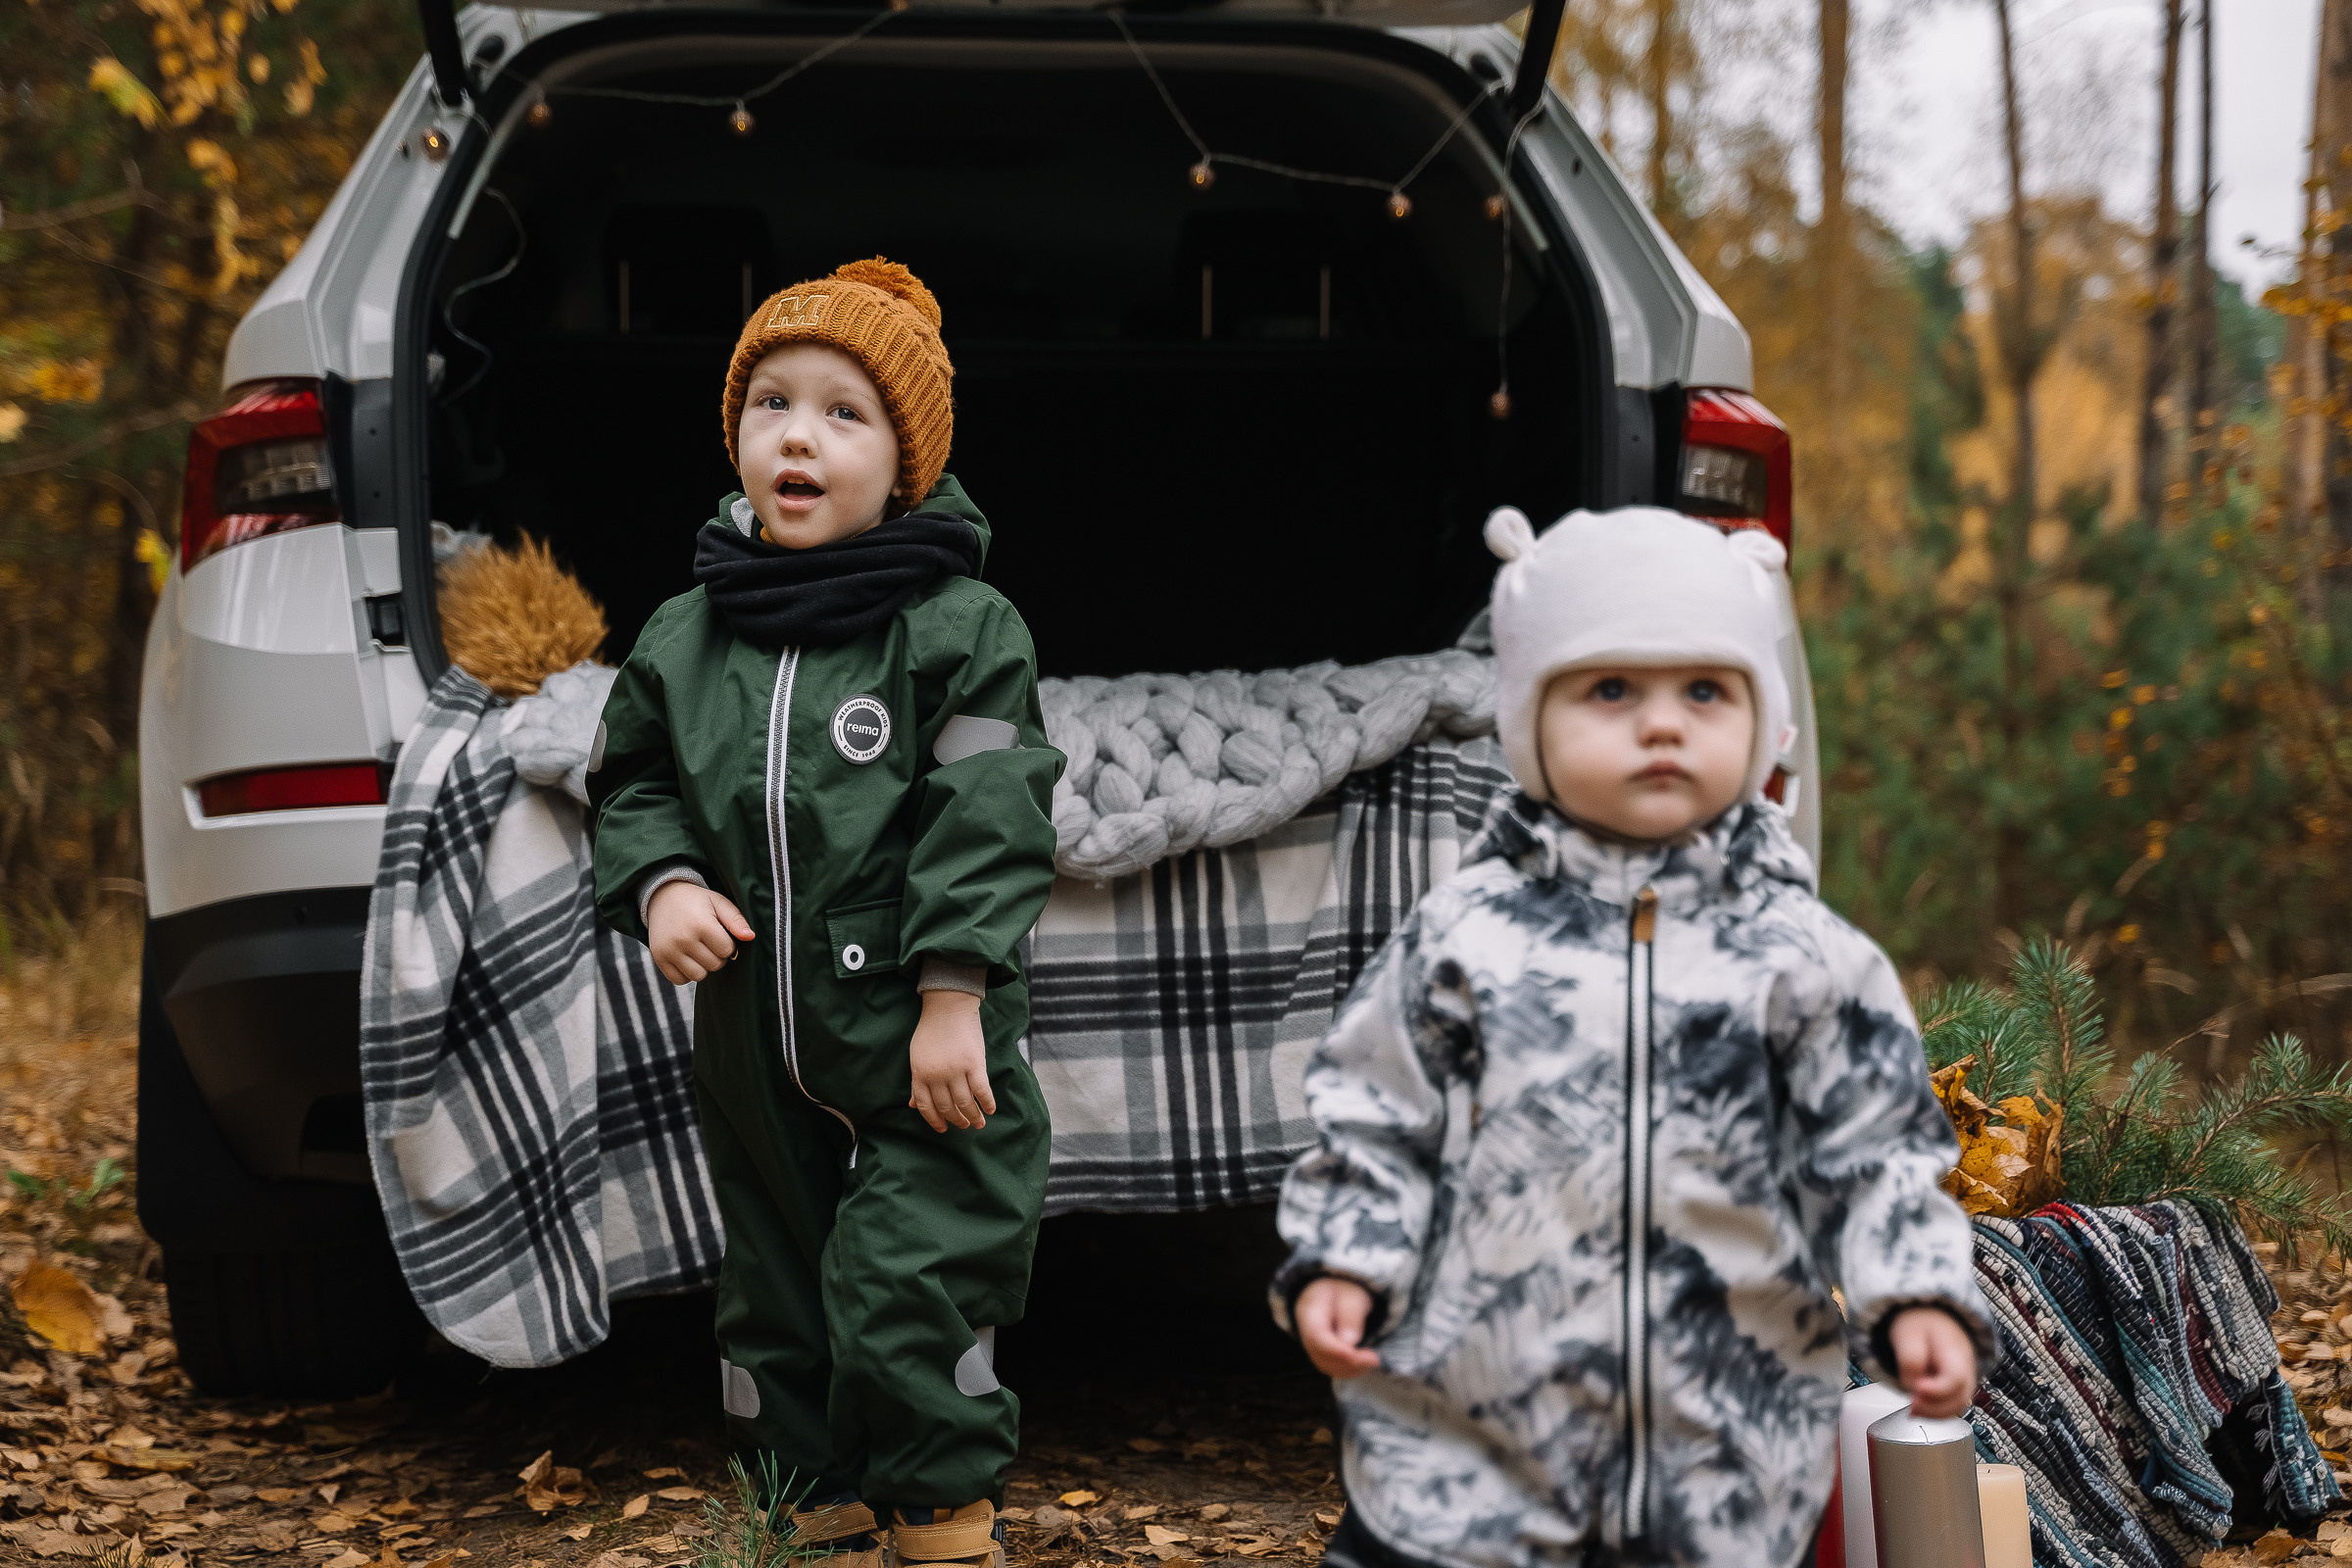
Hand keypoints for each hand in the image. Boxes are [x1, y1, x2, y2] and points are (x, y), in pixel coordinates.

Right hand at [646, 880, 754, 984]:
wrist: (663, 897)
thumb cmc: (696, 901)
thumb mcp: (718, 902)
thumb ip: (736, 920)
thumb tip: (750, 937)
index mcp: (701, 924)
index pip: (727, 950)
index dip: (727, 943)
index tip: (719, 933)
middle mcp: (683, 939)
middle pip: (715, 965)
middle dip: (717, 955)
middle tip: (709, 941)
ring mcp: (669, 950)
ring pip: (699, 976)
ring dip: (703, 966)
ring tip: (699, 950)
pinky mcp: (659, 958)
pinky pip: (680, 980)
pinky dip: (686, 973)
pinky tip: (687, 957)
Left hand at [909, 990, 994, 1131]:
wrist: (947, 1006)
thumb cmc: (931, 1030)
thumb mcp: (917, 1057)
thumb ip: (917, 1082)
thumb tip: (912, 1105)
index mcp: (919, 1074)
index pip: (926, 1106)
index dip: (935, 1121)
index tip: (943, 1129)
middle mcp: (936, 1076)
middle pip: (947, 1107)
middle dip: (957, 1120)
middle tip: (965, 1126)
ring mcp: (955, 1070)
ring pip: (965, 1102)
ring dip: (973, 1116)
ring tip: (979, 1122)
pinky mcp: (974, 1063)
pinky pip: (981, 1089)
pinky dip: (987, 1102)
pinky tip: (991, 1109)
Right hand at [1296, 1277, 1381, 1379]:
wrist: (1333, 1293)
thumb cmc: (1343, 1291)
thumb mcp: (1352, 1294)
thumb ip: (1351, 1313)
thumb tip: (1350, 1341)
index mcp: (1310, 1312)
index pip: (1317, 1337)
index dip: (1337, 1350)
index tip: (1359, 1354)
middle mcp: (1306, 1333)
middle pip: (1321, 1355)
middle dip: (1349, 1362)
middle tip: (1373, 1358)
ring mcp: (1313, 1347)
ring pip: (1327, 1366)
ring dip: (1351, 1368)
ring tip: (1372, 1358)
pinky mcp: (1322, 1356)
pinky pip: (1333, 1369)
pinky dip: (1350, 1370)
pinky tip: (1364, 1362)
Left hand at [1888, 1307, 1977, 1418]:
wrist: (1930, 1316)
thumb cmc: (1920, 1323)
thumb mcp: (1907, 1333)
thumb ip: (1910, 1359)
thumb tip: (1912, 1385)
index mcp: (1955, 1350)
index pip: (1956, 1378)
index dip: (1937, 1390)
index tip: (1917, 1388)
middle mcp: (1966, 1367)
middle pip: (1961, 1398)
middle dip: (1935, 1408)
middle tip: (1912, 1404)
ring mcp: (1964, 1378)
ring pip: (1959, 1406)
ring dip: (1935, 1413)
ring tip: (1913, 1410)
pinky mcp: (1957, 1386)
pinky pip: (1952, 1404)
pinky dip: (1936, 1411)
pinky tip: (1919, 1409)